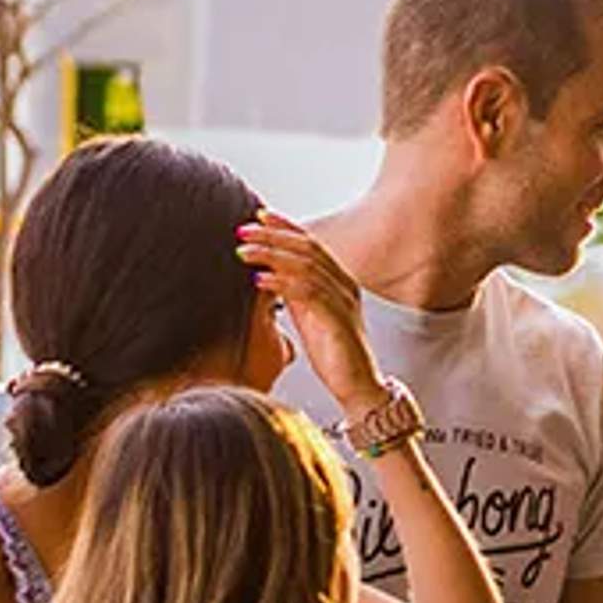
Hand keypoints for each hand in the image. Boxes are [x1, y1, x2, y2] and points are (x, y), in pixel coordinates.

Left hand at [240, 210, 383, 408]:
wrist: (358, 386)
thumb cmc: (333, 352)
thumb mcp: (308, 315)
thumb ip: (293, 292)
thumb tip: (266, 273)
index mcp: (339, 281)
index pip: (312, 244)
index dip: (286, 227)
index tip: (259, 216)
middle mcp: (345, 285)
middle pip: (308, 249)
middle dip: (273, 236)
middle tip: (243, 230)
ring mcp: (344, 302)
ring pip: (306, 266)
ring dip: (272, 255)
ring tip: (244, 252)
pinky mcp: (339, 321)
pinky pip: (309, 294)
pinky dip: (282, 283)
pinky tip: (260, 280)